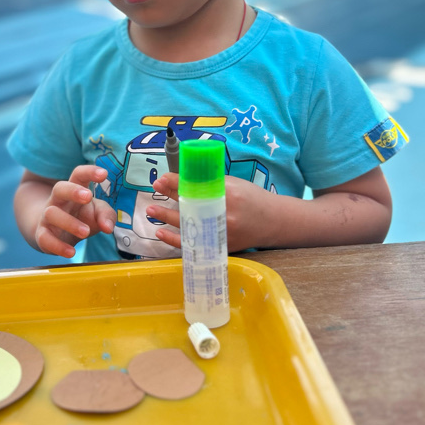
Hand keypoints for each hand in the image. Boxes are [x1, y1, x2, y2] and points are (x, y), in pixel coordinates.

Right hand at [35, 165, 115, 257]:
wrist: (51, 232)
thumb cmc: (79, 217)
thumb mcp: (95, 213)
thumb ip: (106, 216)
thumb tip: (108, 227)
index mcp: (74, 190)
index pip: (78, 175)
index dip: (90, 172)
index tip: (104, 174)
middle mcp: (58, 201)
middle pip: (59, 188)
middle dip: (73, 191)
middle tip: (88, 196)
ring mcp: (47, 217)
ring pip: (52, 214)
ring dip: (70, 223)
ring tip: (86, 232)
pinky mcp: (42, 235)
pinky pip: (45, 238)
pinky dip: (58, 246)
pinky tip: (71, 252)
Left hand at [152, 173, 271, 252]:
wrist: (273, 223)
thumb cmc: (253, 199)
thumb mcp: (234, 184)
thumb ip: (210, 183)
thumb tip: (182, 178)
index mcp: (227, 193)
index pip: (195, 186)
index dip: (175, 182)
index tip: (161, 179)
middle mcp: (223, 214)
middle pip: (189, 204)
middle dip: (168, 196)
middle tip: (154, 189)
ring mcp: (220, 233)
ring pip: (187, 225)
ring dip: (166, 217)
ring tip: (150, 210)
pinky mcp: (218, 247)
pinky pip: (192, 245)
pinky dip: (174, 240)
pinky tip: (161, 233)